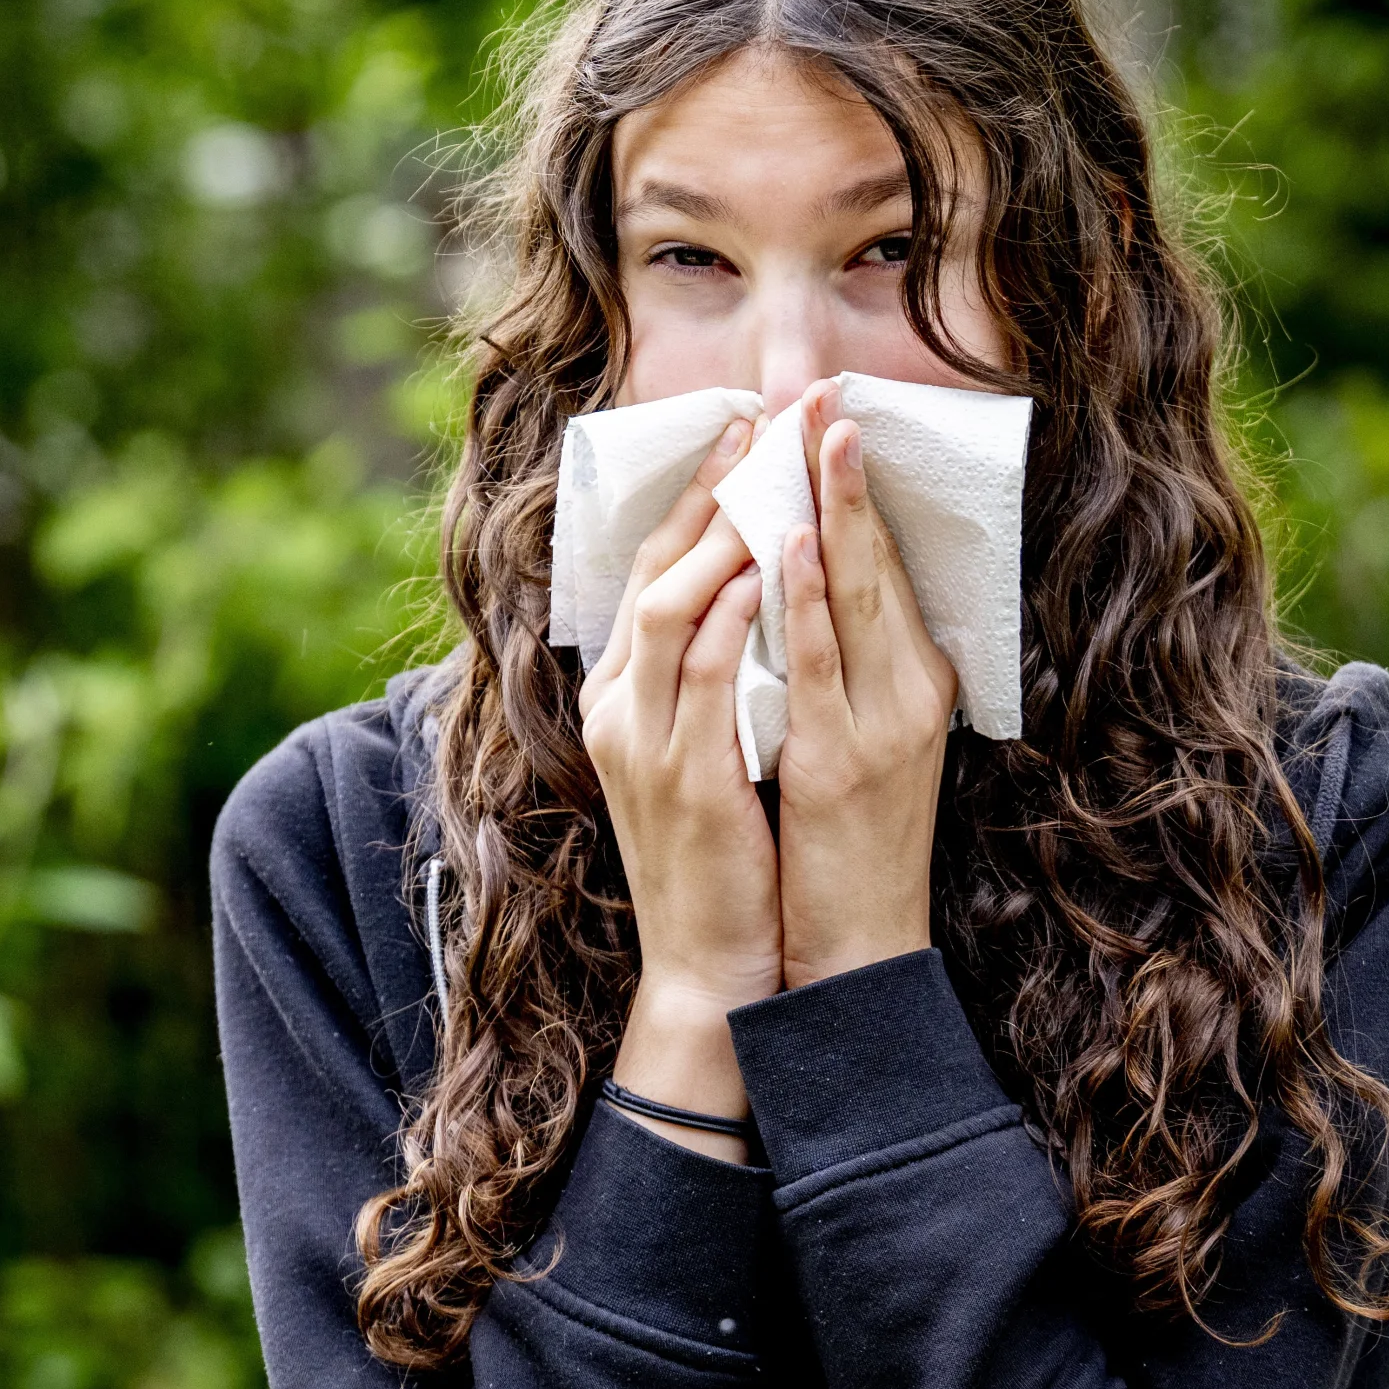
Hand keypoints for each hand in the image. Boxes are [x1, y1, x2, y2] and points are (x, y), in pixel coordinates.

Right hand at [578, 416, 775, 1156]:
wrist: (711, 968)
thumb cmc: (723, 862)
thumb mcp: (706, 756)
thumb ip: (713, 683)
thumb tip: (756, 603)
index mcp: (622, 698)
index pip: (648, 574)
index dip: (692, 499)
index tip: (741, 435)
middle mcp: (619, 707)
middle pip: (651, 569)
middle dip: (707, 489)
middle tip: (762, 421)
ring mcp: (643, 740)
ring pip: (670, 608)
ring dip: (723, 532)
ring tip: (769, 470)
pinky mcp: (682, 775)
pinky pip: (702, 675)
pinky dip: (732, 614)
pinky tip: (765, 568)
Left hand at [770, 382, 959, 987]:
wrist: (857, 947)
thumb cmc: (846, 848)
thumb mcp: (851, 740)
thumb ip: (838, 671)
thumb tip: (802, 594)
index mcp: (911, 682)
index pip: (881, 565)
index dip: (854, 490)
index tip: (830, 418)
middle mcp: (908, 692)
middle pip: (878, 561)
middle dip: (848, 475)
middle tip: (827, 394)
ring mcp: (881, 724)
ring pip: (857, 596)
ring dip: (837, 512)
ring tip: (818, 438)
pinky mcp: (846, 760)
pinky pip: (819, 662)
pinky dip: (809, 597)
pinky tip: (796, 544)